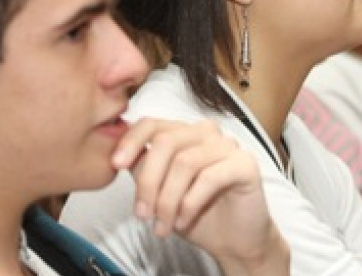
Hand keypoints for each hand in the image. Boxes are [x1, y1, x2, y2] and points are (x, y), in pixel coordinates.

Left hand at [112, 119, 289, 274]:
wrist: (234, 238)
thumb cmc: (196, 212)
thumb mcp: (161, 191)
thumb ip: (144, 169)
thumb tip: (119, 156)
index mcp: (184, 133)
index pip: (152, 123)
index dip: (131, 141)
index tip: (115, 165)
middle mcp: (207, 133)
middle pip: (166, 142)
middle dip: (148, 182)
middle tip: (142, 214)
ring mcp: (228, 146)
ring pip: (185, 162)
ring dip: (167, 200)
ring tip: (163, 225)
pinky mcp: (245, 164)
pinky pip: (209, 178)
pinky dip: (190, 204)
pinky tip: (184, 221)